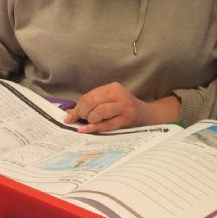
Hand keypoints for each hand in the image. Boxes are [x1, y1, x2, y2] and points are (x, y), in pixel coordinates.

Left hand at [64, 81, 179, 132]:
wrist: (148, 115)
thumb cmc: (125, 110)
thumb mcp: (109, 103)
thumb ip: (91, 107)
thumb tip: (68, 115)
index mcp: (112, 88)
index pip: (89, 96)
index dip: (77, 107)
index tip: (69, 118)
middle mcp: (118, 94)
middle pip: (92, 101)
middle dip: (82, 112)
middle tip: (81, 120)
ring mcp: (124, 105)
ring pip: (100, 110)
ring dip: (90, 119)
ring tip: (90, 123)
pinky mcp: (128, 117)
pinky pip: (108, 124)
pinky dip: (96, 127)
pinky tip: (88, 129)